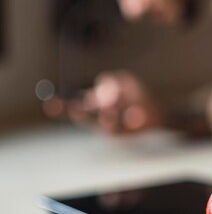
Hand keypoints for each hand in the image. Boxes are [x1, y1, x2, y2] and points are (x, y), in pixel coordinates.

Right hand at [43, 71, 163, 134]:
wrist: (158, 112)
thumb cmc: (136, 96)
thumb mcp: (122, 81)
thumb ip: (111, 82)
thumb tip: (103, 91)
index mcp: (97, 110)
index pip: (76, 108)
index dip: (63, 107)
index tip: (51, 105)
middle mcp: (102, 122)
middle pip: (86, 120)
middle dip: (81, 114)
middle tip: (76, 108)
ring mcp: (116, 130)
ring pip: (107, 124)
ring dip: (109, 116)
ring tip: (115, 110)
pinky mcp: (130, 133)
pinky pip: (130, 126)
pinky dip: (133, 119)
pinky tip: (137, 116)